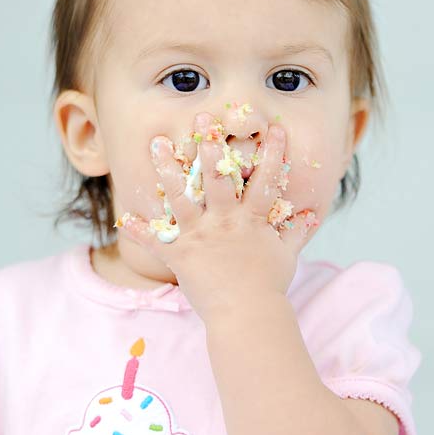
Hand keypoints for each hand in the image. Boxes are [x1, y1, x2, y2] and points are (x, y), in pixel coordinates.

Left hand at [114, 112, 318, 322]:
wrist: (247, 316)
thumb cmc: (268, 287)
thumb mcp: (286, 256)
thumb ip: (296, 232)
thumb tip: (311, 214)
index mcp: (251, 220)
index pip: (265, 181)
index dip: (272, 154)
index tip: (275, 128)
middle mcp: (224, 222)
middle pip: (216, 178)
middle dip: (209, 145)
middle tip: (201, 118)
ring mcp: (200, 237)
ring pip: (181, 197)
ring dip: (167, 169)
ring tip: (157, 143)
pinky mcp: (181, 256)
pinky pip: (156, 242)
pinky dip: (138, 230)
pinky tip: (122, 216)